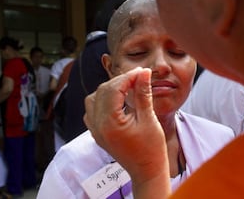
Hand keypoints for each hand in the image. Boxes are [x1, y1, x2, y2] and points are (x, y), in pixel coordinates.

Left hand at [84, 67, 169, 192]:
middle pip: (102, 91)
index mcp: (109, 123)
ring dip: (109, 89)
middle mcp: (97, 126)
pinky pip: (92, 110)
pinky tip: (117, 100)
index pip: (113, 89)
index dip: (127, 77)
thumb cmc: (151, 148)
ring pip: (93, 99)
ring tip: (127, 87)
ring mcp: (95, 130)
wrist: (146, 170)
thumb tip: (143, 73)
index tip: (141, 72)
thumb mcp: (149, 119)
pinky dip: (102, 100)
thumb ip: (143, 94)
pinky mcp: (97, 133)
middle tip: (137, 76)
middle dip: (119, 81)